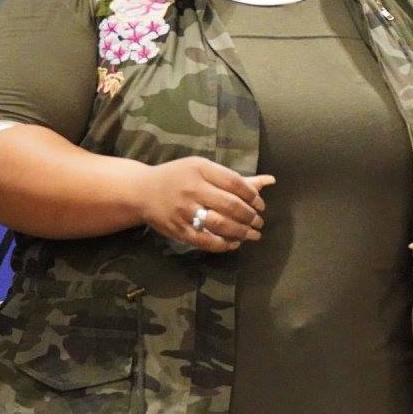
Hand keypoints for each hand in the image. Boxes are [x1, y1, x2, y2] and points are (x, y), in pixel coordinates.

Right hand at [137, 157, 272, 251]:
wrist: (142, 191)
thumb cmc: (178, 177)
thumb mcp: (204, 169)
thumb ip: (236, 178)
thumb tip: (270, 181)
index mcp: (201, 169)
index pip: (235, 183)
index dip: (253, 196)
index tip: (260, 205)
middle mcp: (193, 189)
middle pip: (230, 205)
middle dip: (250, 216)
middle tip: (259, 222)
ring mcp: (184, 210)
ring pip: (220, 224)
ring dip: (241, 232)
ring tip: (253, 234)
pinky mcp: (178, 229)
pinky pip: (205, 241)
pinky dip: (223, 244)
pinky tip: (234, 243)